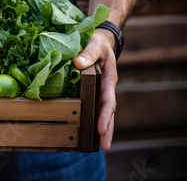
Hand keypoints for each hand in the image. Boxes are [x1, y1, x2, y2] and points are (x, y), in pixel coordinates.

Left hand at [73, 29, 116, 150]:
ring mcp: (98, 90)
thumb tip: (78, 64)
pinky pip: (91, 105)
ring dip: (99, 127)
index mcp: (109, 79)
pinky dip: (90, 117)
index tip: (100, 128)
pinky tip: (85, 129)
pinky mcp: (90, 90)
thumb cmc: (98, 42)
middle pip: (108, 111)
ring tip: (98, 145)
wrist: (98, 40)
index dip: (104, 115)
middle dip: (107, 129)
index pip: (108, 101)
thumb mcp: (95, 44)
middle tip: (105, 147)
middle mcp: (105, 88)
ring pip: (100, 111)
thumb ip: (88, 53)